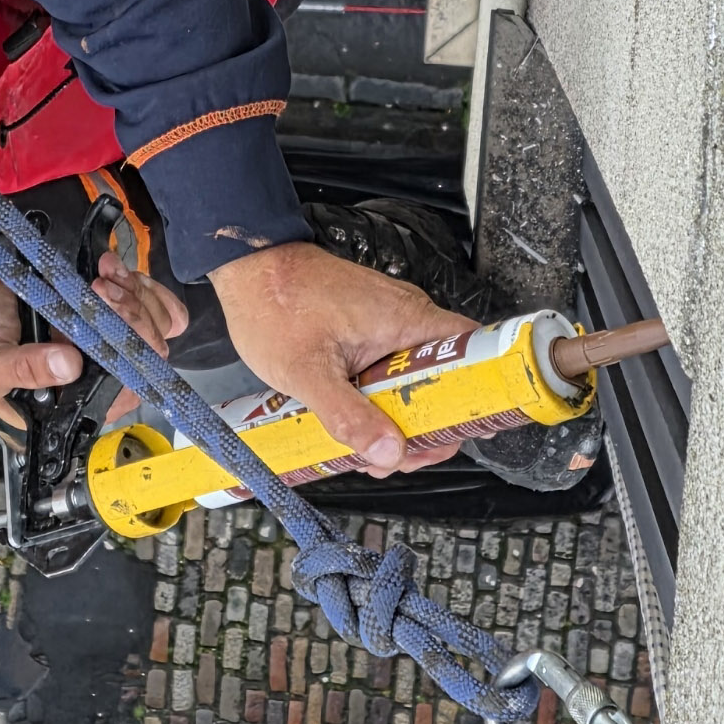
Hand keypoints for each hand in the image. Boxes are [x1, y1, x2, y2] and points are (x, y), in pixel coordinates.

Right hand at [0, 255, 188, 435]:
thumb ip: (24, 369)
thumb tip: (69, 365)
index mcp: (81, 401)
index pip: (128, 383)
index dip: (128, 347)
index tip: (105, 308)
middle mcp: (106, 375)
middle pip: (150, 350)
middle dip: (132, 312)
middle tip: (100, 285)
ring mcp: (114, 341)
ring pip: (158, 324)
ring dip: (136, 292)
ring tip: (103, 271)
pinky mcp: (115, 312)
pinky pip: (151, 303)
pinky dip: (142, 283)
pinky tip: (112, 269)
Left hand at [208, 240, 471, 475]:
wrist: (248, 267)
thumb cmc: (274, 303)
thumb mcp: (306, 371)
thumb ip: (347, 415)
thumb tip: (388, 451)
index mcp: (408, 320)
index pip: (475, 358)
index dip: (475, 401)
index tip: (451, 434)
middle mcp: (408, 318)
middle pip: (446, 383)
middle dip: (425, 427)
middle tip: (395, 456)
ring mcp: (389, 324)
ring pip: (415, 382)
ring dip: (398, 419)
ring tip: (367, 447)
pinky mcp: (369, 331)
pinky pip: (390, 372)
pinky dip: (379, 400)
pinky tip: (354, 421)